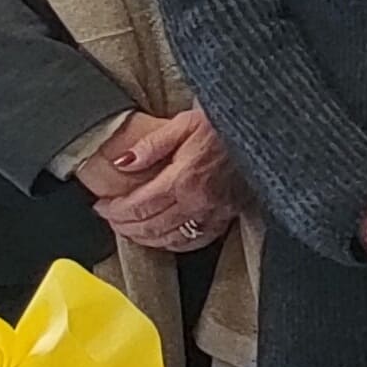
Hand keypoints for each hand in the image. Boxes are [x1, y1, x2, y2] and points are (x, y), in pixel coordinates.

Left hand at [85, 109, 239, 251]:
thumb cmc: (225, 123)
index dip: (114, 210)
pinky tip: (162, 237)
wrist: (264, 128)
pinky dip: (173, 243)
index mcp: (183, 178)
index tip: (101, 205)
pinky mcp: (228, 216)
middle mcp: (198, 201)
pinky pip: (195, 241)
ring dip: (143, 237)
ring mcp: (214, 212)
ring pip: (169, 239)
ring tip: (129, 228)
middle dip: (123, 225)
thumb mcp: (184, 123)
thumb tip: (122, 163)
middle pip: (149, 227)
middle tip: (110, 217)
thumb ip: (150, 145)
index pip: (137, 206)